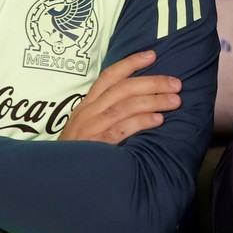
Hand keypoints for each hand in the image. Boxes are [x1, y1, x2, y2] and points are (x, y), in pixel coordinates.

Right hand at [59, 50, 181, 143]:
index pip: (109, 76)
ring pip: (125, 105)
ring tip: (175, 101)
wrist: (57, 177)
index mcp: (87, 105)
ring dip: (154, 100)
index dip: (130, 63)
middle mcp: (89, 112)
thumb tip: (140, 102)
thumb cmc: (79, 153)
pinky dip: (142, 121)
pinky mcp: (96, 144)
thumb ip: (108, 114)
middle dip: (152, 82)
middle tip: (176, 84)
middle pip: (123, 88)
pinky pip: (122, 128)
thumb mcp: (87, 127)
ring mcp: (91, 127)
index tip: (152, 55)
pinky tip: (159, 120)